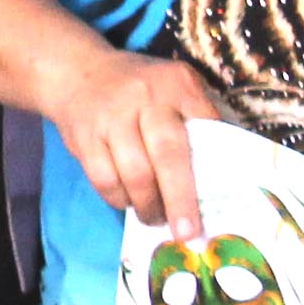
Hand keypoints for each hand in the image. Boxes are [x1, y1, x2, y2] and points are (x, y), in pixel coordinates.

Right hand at [57, 50, 220, 237]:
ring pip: (133, 173)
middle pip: (167, 154)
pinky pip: (104, 179)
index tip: (225, 197)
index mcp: (176, 84)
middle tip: (187, 232)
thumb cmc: (139, 90)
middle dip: (180, 198)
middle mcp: (144, 97)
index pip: (205, 125)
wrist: (78, 72)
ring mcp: (111, 117)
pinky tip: (128, 202)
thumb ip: (197, 118)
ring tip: (156, 219)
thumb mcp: (173, 87)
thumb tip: (225, 171)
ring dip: (147, 205)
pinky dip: (119, 198)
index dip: (215, 163)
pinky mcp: (84, 137)